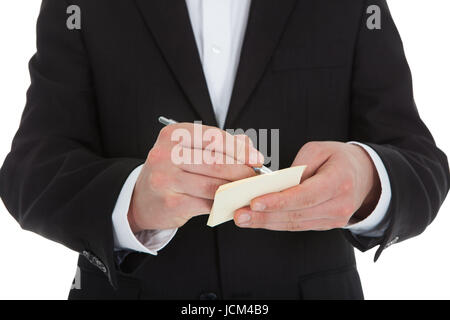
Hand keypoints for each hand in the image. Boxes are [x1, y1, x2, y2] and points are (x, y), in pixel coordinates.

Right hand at [128, 123, 263, 232]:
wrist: (142, 199)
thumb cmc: (173, 171)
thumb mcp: (189, 151)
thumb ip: (218, 146)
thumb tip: (250, 148)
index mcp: (173, 134)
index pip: (214, 137)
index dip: (239, 149)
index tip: (257, 159)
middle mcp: (166, 153)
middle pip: (216, 161)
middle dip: (242, 170)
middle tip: (256, 177)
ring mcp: (166, 178)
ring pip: (213, 184)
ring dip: (236, 189)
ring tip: (248, 190)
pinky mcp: (170, 202)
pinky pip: (207, 203)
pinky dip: (224, 204)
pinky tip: (233, 203)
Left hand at [234, 141, 380, 230]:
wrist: (366, 176)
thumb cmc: (339, 158)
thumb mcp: (320, 149)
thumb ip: (298, 166)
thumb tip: (276, 185)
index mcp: (338, 181)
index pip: (305, 195)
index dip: (279, 201)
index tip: (255, 202)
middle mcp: (338, 205)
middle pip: (296, 214)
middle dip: (264, 216)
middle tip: (239, 215)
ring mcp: (334, 219)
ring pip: (294, 224)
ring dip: (266, 223)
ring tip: (242, 219)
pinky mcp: (326, 225)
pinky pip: (298, 226)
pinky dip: (276, 223)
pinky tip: (258, 220)